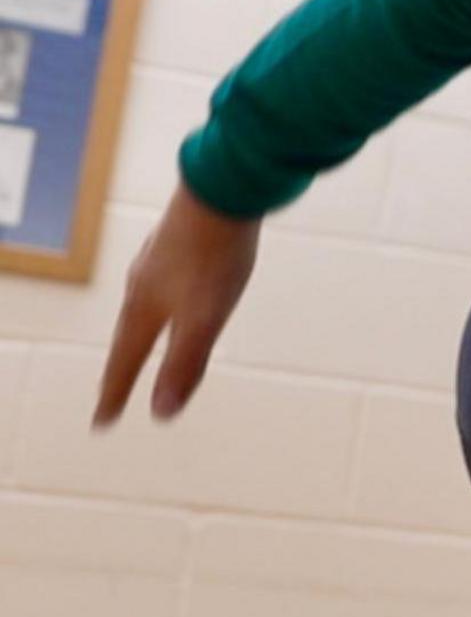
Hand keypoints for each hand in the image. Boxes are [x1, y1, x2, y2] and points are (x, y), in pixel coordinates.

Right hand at [94, 186, 261, 424]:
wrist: (223, 191)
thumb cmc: (214, 258)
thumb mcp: (204, 320)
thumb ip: (184, 364)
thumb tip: (162, 414)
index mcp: (145, 309)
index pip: (125, 363)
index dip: (115, 395)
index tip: (101, 425)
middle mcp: (143, 285)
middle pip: (129, 335)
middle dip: (121, 367)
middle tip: (109, 392)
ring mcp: (158, 261)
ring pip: (142, 305)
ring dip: (138, 332)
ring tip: (136, 343)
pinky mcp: (178, 242)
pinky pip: (160, 280)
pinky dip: (157, 301)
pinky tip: (167, 289)